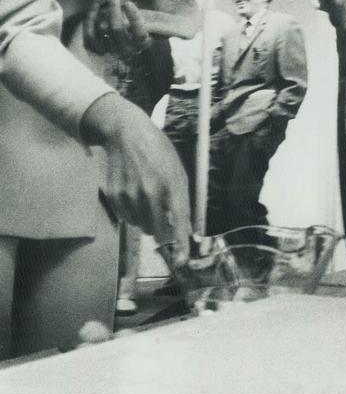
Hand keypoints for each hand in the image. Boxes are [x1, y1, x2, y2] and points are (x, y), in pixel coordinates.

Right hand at [80, 94, 190, 265]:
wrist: (126, 133)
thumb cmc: (157, 150)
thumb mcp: (176, 168)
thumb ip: (180, 196)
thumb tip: (183, 224)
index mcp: (172, 182)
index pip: (179, 220)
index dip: (181, 243)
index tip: (182, 260)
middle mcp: (151, 191)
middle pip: (157, 231)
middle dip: (162, 230)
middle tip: (161, 216)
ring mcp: (130, 195)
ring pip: (141, 226)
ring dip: (146, 219)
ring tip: (145, 195)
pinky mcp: (114, 196)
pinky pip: (126, 218)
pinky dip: (131, 212)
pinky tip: (133, 192)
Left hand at [84, 0, 151, 57]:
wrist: (128, 44)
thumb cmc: (148, 24)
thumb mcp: (156, 18)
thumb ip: (158, 5)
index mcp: (143, 41)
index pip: (139, 32)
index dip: (134, 18)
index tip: (128, 3)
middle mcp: (127, 49)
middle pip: (116, 27)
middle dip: (113, 6)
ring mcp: (112, 50)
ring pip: (101, 29)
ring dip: (100, 10)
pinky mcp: (99, 50)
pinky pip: (89, 36)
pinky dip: (89, 20)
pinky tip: (94, 6)